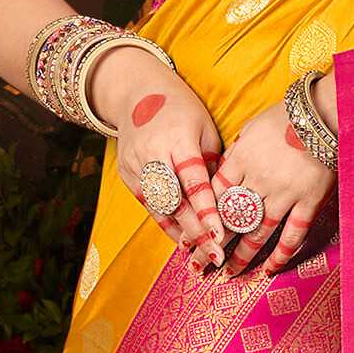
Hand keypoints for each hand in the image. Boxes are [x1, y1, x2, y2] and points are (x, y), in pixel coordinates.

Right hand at [86, 40, 226, 271]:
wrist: (136, 93)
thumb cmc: (183, 111)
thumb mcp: (205, 129)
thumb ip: (213, 165)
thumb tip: (227, 203)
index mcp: (178, 138)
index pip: (193, 180)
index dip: (206, 210)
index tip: (220, 236)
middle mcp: (153, 154)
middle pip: (175, 201)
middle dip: (196, 232)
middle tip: (216, 258)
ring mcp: (135, 166)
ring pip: (159, 209)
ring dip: (182, 235)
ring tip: (202, 259)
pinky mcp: (126, 175)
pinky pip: (149, 207)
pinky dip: (167, 225)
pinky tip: (184, 243)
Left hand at [211, 81, 337, 278]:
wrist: (324, 111)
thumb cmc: (286, 116)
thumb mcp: (251, 128)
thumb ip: (236, 154)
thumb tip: (222, 172)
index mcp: (241, 161)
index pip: (214, 197)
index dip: (201, 220)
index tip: (190, 237)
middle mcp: (259, 181)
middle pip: (230, 220)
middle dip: (213, 245)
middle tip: (199, 265)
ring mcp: (285, 193)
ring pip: (258, 232)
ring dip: (242, 256)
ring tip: (230, 273)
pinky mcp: (309, 201)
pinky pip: (293, 234)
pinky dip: (281, 254)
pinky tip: (269, 270)